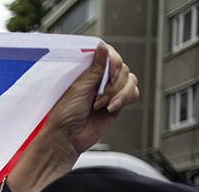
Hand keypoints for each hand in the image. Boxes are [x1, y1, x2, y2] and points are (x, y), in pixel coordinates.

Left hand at [43, 43, 138, 163]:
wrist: (67, 137)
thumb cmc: (65, 114)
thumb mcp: (78, 88)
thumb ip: (94, 69)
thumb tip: (102, 47)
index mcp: (87, 71)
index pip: (109, 54)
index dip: (114, 60)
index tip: (110, 71)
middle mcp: (100, 79)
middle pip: (122, 68)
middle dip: (113, 83)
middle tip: (98, 96)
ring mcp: (110, 90)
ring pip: (130, 80)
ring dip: (119, 93)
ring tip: (102, 105)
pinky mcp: (117, 103)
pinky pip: (133, 93)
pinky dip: (125, 99)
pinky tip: (111, 107)